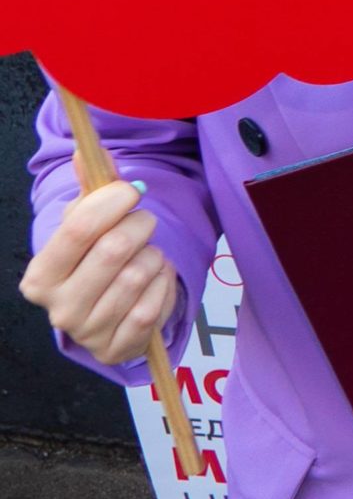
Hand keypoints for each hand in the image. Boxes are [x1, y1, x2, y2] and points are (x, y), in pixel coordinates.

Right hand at [18, 181, 178, 365]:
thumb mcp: (88, 224)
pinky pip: (155, 304)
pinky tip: (156, 280)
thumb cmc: (95, 260)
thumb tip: (88, 150)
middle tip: (143, 224)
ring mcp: (88, 332)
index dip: (112, 201)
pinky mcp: (118, 348)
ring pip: (140, 273)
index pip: (78, 229)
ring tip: (147, 256)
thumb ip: (91, 187)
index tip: (131, 191)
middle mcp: (58, 308)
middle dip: (140, 226)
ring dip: (155, 256)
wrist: (106, 313)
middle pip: (115, 248)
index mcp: (40, 275)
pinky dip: (165, 284)